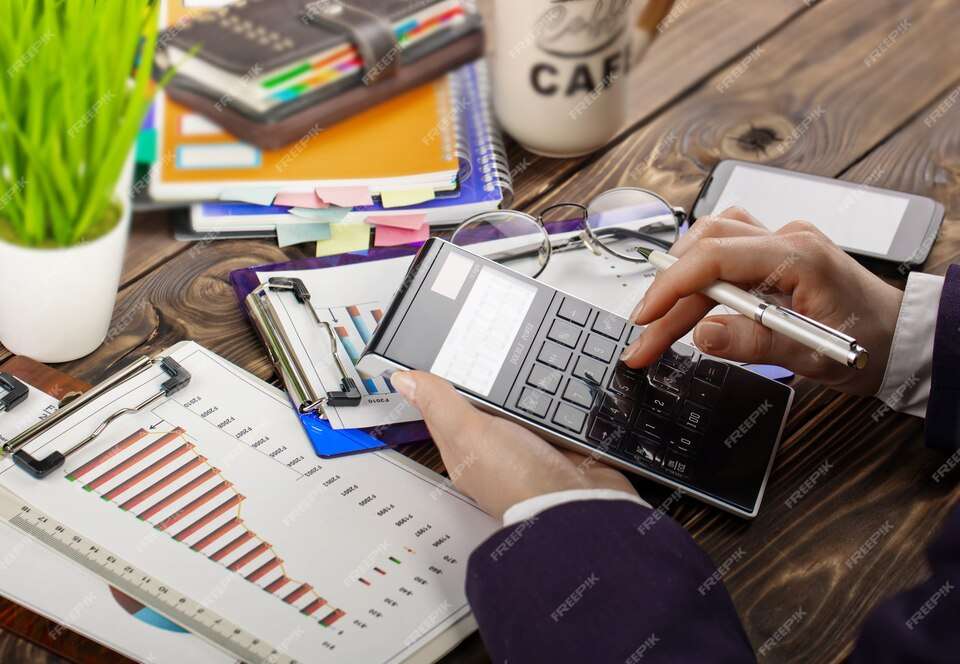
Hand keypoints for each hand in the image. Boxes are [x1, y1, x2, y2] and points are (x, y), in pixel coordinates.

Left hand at [390, 371, 636, 518]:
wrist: (577, 503)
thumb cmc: (519, 480)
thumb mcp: (468, 432)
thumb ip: (439, 404)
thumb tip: (402, 379)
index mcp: (462, 447)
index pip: (442, 406)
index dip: (438, 379)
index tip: (438, 350)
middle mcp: (493, 447)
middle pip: (481, 402)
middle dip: (482, 375)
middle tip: (480, 342)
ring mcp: (527, 443)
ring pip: (517, 402)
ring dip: (519, 382)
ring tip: (515, 350)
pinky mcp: (557, 440)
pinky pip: (550, 407)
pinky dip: (550, 393)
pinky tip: (551, 376)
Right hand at [621, 207, 903, 395]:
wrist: (898, 336)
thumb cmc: (868, 343)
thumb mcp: (813, 356)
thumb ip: (756, 345)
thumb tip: (702, 336)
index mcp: (798, 255)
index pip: (716, 257)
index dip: (672, 286)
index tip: (645, 318)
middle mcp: (786, 238)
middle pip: (705, 250)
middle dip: (668, 295)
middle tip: (644, 339)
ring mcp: (780, 242)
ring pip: (709, 244)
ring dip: (679, 282)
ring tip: (660, 323)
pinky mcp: (774, 254)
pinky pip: (724, 252)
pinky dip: (699, 279)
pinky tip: (688, 305)